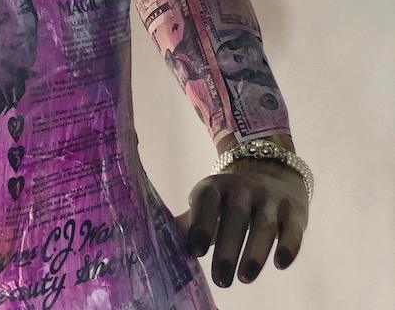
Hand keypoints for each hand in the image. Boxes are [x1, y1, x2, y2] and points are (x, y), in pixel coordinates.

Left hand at [175, 158, 308, 288]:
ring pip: (264, 224)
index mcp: (217, 186)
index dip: (200, 224)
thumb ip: (189, 224)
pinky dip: (288, 245)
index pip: (207, 200)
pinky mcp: (294, 211)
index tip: (195, 252)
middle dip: (227, 249)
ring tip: (244, 277)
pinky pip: (293, 229)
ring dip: (255, 251)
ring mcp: (271, 198)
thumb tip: (159, 244)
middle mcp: (244, 188)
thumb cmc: (231, 201)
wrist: (272, 172)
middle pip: (236, 217)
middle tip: (220, 280)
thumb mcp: (209, 204)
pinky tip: (280, 264)